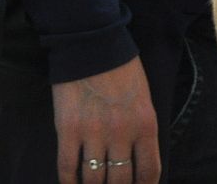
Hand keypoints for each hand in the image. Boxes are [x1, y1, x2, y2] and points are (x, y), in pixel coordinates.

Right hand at [53, 58, 159, 183]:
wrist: (94, 47)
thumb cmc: (123, 71)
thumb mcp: (144, 100)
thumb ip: (141, 130)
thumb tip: (137, 161)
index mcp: (145, 125)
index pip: (149, 170)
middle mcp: (121, 134)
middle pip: (120, 180)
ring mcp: (94, 133)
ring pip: (93, 179)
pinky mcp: (68, 130)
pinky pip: (67, 167)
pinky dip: (69, 181)